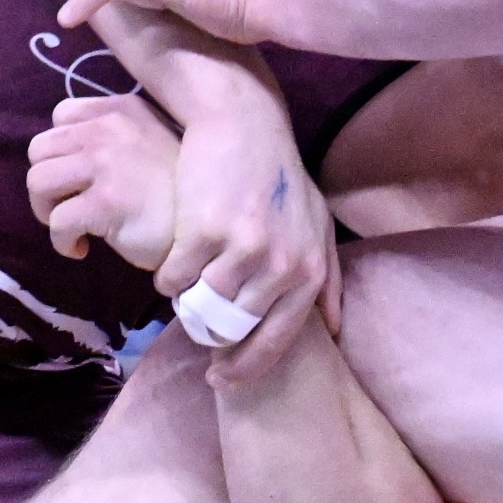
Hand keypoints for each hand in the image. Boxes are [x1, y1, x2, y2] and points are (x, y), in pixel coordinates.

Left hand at [28, 92, 179, 268]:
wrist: (208, 227)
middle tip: (68, 206)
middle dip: (47, 183)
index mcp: (121, 110)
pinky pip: (57, 222)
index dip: (61, 151)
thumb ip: (118, 138)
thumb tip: (72, 157)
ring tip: (73, 227)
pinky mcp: (104, 202)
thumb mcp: (153, 143)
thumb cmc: (180, 193)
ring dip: (48, 211)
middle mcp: (109, 129)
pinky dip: (62, 241)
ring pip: (38, 182)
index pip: (62, 115)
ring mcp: (105, 164)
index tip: (77, 176)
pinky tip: (83, 248)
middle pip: (39, 149)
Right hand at [163, 99, 339, 378]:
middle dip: (210, 337)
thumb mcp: (318, 222)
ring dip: (186, 304)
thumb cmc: (280, 176)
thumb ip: (328, 277)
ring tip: (184, 288)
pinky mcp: (203, 232)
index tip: (223, 379)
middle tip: (194, 330)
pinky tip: (170, 264)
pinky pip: (173, 279)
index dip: (246, 369)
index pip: (276, 341)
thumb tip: (335, 330)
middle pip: (233, 329)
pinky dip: (167, 277)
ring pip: (199, 306)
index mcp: (309, 269)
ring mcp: (241, 249)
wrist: (244, 123)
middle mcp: (280, 265)